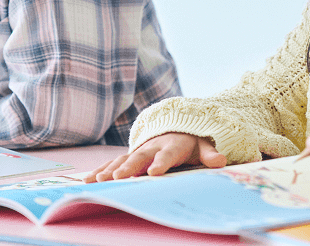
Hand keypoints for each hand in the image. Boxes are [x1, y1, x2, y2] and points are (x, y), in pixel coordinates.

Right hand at [86, 133, 226, 182]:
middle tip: (118, 179)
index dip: (161, 163)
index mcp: (172, 146)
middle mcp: (152, 147)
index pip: (167, 155)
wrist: (176, 128)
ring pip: (122, 160)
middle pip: (140, 157)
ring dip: (110, 170)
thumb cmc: (191, 142)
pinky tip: (87, 180)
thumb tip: (222, 160)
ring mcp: (138, 151)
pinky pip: (112, 163)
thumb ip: (210, 154)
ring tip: (99, 180)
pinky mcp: (128, 156)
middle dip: (129, 168)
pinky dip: (100, 170)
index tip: (154, 172)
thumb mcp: (203, 146)